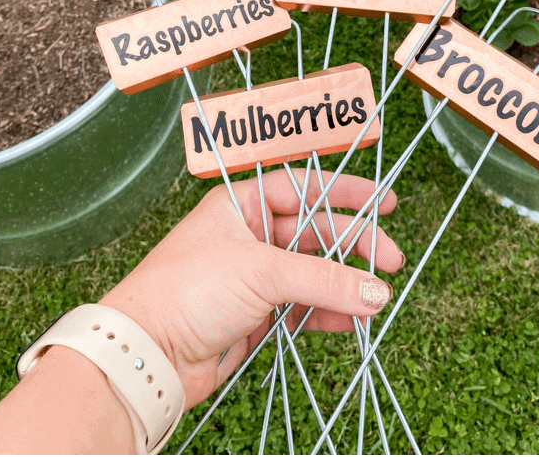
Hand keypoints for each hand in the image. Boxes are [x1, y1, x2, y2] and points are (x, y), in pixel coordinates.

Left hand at [100, 167, 403, 408]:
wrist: (148, 353)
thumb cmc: (187, 290)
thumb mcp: (260, 271)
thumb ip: (322, 278)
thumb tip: (376, 288)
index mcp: (240, 204)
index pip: (302, 187)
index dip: (343, 192)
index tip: (382, 201)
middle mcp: (248, 235)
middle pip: (314, 231)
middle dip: (354, 243)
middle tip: (390, 258)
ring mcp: (253, 276)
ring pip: (312, 272)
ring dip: (344, 282)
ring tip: (378, 295)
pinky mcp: (256, 315)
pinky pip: (303, 307)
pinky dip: (329, 312)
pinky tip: (352, 318)